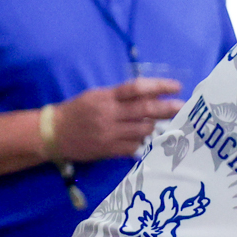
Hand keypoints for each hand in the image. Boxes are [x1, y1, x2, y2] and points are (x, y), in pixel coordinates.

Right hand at [50, 79, 182, 161]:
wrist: (53, 133)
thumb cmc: (78, 111)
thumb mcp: (97, 96)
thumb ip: (121, 96)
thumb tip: (150, 95)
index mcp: (106, 97)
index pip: (137, 88)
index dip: (159, 86)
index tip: (176, 86)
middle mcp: (109, 114)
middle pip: (145, 110)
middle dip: (167, 108)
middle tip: (184, 107)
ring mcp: (109, 133)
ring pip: (143, 130)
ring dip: (160, 127)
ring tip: (174, 125)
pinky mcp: (108, 150)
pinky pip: (134, 148)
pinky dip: (146, 144)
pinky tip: (156, 143)